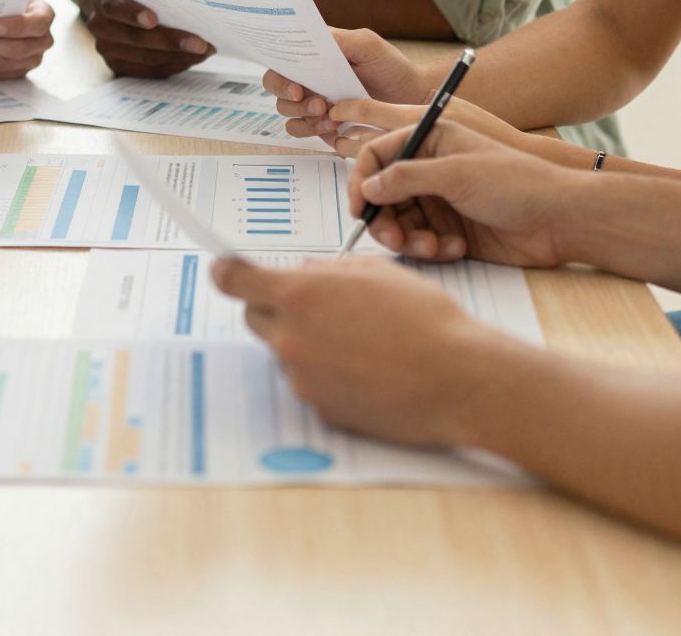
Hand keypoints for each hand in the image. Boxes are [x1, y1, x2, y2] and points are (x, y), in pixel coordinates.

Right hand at [84, 0, 213, 77]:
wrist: (116, 9)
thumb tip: (193, 4)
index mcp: (102, 1)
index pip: (115, 7)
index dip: (133, 14)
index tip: (153, 19)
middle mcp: (100, 27)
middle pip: (137, 38)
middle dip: (173, 41)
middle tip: (201, 43)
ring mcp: (108, 51)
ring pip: (147, 58)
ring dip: (180, 57)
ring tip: (205, 51)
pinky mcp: (119, 68)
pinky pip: (151, 71)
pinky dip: (175, 65)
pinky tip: (192, 59)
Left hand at [210, 257, 499, 448]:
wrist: (457, 379)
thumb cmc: (424, 318)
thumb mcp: (375, 273)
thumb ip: (328, 269)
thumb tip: (303, 270)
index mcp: (299, 295)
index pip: (233, 280)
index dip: (226, 272)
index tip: (223, 269)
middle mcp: (290, 338)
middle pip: (255, 317)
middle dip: (275, 307)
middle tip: (316, 305)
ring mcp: (302, 379)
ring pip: (286, 351)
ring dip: (307, 342)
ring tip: (360, 340)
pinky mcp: (320, 409)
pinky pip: (310, 382)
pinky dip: (327, 373)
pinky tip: (367, 369)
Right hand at [264, 28, 431, 146]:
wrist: (413, 96)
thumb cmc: (390, 66)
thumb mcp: (366, 44)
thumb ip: (337, 40)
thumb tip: (311, 37)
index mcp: (312, 58)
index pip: (279, 63)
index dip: (279, 76)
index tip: (297, 87)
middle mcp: (308, 80)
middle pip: (276, 90)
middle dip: (291, 100)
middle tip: (317, 104)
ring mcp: (314, 105)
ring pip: (288, 115)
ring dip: (303, 118)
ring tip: (330, 116)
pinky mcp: (324, 127)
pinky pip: (304, 132)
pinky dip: (314, 130)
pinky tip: (336, 126)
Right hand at [347, 121, 575, 266]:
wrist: (560, 220)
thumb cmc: (517, 183)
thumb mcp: (456, 174)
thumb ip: (406, 178)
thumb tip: (367, 186)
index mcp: (432, 140)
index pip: (378, 155)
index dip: (362, 180)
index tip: (359, 208)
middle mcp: (431, 169)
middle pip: (383, 194)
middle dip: (385, 219)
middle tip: (394, 239)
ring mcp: (441, 201)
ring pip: (400, 223)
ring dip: (409, 239)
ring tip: (433, 247)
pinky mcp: (451, 230)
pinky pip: (422, 242)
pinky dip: (431, 249)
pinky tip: (457, 248)